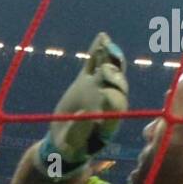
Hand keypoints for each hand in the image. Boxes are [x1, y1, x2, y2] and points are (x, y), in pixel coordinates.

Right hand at [37, 32, 127, 175]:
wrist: (65, 140)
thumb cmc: (70, 147)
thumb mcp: (70, 145)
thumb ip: (77, 132)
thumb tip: (83, 114)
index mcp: (109, 120)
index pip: (116, 106)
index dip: (111, 98)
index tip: (102, 94)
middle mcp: (109, 103)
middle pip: (118, 86)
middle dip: (113, 76)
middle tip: (105, 69)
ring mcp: (99, 89)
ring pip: (110, 72)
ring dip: (110, 59)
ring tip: (107, 44)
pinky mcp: (87, 81)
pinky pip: (95, 64)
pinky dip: (98, 51)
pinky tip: (102, 36)